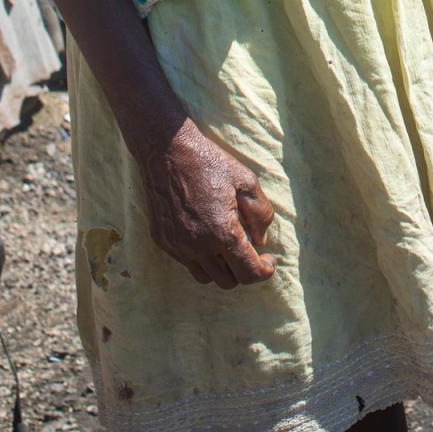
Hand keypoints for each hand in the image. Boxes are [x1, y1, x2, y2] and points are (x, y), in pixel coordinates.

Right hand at [139, 118, 275, 287]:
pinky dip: (201, 258)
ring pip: (206, 277)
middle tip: (250, 250)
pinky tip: (206, 235)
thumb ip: (261, 214)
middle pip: (228, 281)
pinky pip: (187, 262)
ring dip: (222, 268)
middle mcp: (198, 246)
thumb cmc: (209, 162)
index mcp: (221, 233)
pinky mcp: (163, 241)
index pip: (248, 273)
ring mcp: (177, 246)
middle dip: (244, 270)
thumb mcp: (246, 181)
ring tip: (228, 245)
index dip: (264, 270)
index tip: (268, 259)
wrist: (166, 150)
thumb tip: (261, 240)